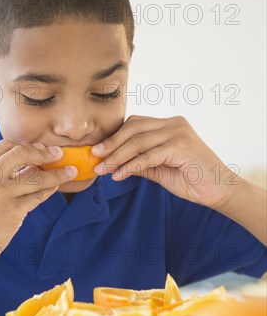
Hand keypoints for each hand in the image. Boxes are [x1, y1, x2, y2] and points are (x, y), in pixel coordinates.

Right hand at [0, 140, 77, 274]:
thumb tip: (34, 162)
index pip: (5, 145)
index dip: (27, 146)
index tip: (41, 149)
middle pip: (21, 153)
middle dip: (44, 152)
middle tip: (59, 153)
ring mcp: (0, 195)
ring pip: (36, 177)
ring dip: (57, 173)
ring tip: (71, 171)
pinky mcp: (13, 213)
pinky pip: (38, 196)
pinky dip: (50, 190)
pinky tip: (56, 187)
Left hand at [92, 115, 239, 209]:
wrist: (220, 192)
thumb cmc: (192, 180)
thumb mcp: (159, 170)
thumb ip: (139, 162)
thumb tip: (113, 163)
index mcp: (169, 125)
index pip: (135, 124)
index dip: (114, 137)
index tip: (98, 151)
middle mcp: (174, 123)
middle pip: (133, 127)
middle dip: (112, 143)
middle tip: (95, 157)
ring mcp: (178, 132)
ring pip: (138, 140)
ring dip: (117, 156)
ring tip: (103, 169)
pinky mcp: (181, 146)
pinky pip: (148, 155)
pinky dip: (131, 165)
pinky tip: (119, 174)